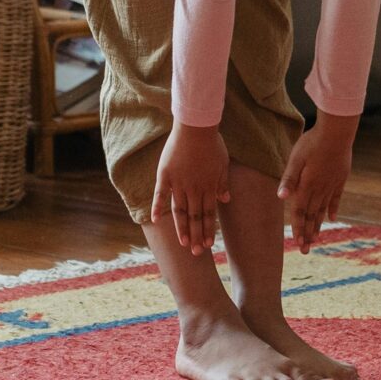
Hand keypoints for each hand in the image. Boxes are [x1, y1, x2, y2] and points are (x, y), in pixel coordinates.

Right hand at [150, 122, 230, 255]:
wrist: (196, 126)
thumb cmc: (212, 142)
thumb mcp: (223, 163)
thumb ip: (222, 183)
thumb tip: (225, 200)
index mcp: (208, 186)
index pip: (209, 213)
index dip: (208, 229)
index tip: (208, 244)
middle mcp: (194, 189)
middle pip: (196, 216)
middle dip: (197, 235)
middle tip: (197, 253)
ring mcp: (179, 183)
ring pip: (180, 211)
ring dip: (182, 228)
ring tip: (183, 243)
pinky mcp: (165, 175)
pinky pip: (160, 194)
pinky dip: (157, 207)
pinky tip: (155, 220)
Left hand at [278, 113, 356, 252]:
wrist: (337, 132)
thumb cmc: (312, 142)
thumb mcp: (296, 158)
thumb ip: (289, 178)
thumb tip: (280, 197)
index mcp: (307, 186)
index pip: (300, 212)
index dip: (298, 228)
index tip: (298, 244)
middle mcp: (319, 189)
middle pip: (312, 215)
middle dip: (308, 233)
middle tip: (306, 250)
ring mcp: (331, 185)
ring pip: (323, 210)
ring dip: (318, 225)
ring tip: (316, 239)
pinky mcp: (340, 179)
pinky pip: (336, 198)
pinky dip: (333, 209)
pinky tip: (332, 218)